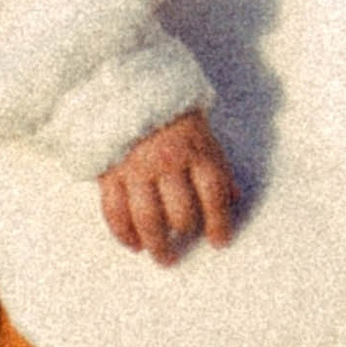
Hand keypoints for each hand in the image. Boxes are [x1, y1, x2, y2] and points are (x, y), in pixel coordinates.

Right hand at [98, 109, 237, 262]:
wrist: (128, 88)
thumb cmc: (173, 116)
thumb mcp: (204, 136)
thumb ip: (218, 168)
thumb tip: (236, 199)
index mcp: (195, 150)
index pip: (213, 193)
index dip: (219, 221)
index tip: (220, 241)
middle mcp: (166, 162)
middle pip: (179, 210)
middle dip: (184, 233)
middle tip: (184, 247)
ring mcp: (136, 168)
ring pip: (147, 217)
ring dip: (156, 244)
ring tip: (163, 258)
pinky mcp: (110, 172)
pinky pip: (115, 211)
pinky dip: (124, 233)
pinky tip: (134, 245)